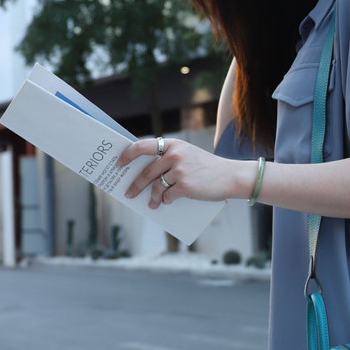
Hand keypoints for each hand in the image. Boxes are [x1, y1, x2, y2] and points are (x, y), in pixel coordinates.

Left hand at [117, 137, 242, 207]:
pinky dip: (167, 201)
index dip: (127, 155)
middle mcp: (175, 155)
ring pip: (157, 187)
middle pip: (146, 172)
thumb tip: (145, 175)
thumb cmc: (208, 168)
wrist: (231, 176)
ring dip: (152, 198)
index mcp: (173, 144)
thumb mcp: (188, 155)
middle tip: (129, 193)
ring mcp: (180, 170)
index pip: (142, 146)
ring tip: (151, 204)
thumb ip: (169, 159)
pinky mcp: (185, 186)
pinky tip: (168, 202)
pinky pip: (168, 196)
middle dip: (136, 185)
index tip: (119, 164)